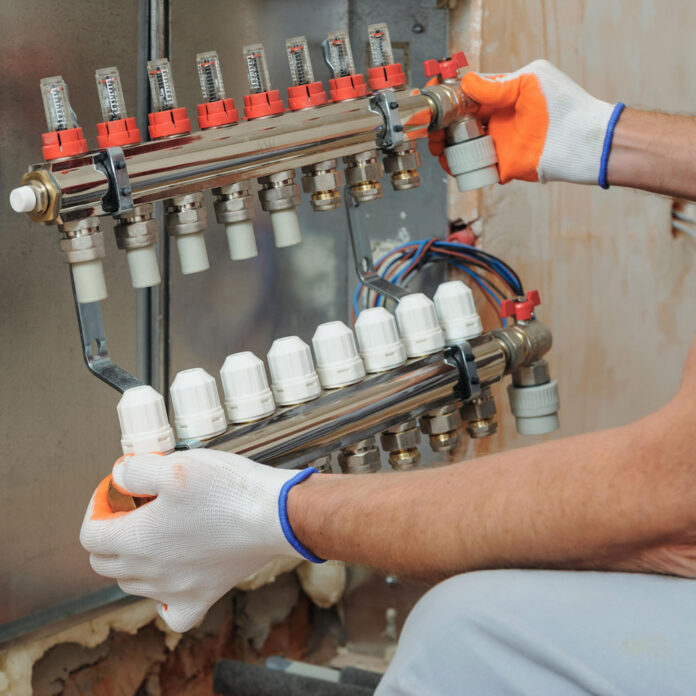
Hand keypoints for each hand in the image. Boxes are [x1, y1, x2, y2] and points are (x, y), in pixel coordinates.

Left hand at [80, 450, 320, 631]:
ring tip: (154, 533)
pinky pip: (168, 612)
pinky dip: (161, 599)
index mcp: (137, 539)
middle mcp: (150, 571)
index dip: (97, 508)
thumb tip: (119, 476)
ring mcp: (174, 589)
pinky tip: (171, 578)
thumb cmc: (229, 489)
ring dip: (132, 560)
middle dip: (109, 534)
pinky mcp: (202, 596)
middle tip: (132, 509)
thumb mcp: (176, 464)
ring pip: (132, 584)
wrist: (274, 516)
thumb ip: (137, 469)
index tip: (115, 493)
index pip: (91, 534)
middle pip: (105, 562)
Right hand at [431, 60, 616, 184]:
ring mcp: (498, 143)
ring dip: (446, 148)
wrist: (580, 141)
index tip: (433, 102)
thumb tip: (466, 83)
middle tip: (432, 131)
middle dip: (441, 127)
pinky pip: (474, 168)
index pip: (467, 96)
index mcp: (502, 96)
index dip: (447, 99)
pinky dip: (460, 168)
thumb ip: (496, 85)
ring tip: (439, 148)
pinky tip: (453, 163)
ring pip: (461, 147)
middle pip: (458, 124)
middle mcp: (497, 119)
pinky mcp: (502, 165)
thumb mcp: (528, 83)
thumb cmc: (564, 106)